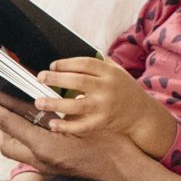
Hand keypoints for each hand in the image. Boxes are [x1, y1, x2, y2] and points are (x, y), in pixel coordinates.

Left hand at [0, 88, 147, 180]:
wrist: (123, 170)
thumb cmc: (108, 144)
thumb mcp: (79, 124)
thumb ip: (51, 116)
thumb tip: (30, 102)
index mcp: (45, 147)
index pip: (9, 124)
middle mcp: (40, 159)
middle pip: (6, 140)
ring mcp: (45, 165)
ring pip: (15, 146)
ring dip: (10, 129)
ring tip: (12, 109)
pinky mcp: (52, 167)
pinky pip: (29, 149)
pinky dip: (25, 135)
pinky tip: (34, 121)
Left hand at [30, 58, 179, 156]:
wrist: (141, 114)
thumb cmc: (124, 89)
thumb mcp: (116, 71)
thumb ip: (98, 62)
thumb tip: (71, 53)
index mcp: (110, 73)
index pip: (85, 64)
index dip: (66, 63)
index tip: (52, 66)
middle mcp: (107, 88)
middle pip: (78, 81)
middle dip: (56, 79)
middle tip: (40, 78)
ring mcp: (105, 107)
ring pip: (76, 105)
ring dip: (54, 103)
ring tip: (39, 101)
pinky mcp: (103, 123)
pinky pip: (81, 126)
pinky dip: (66, 126)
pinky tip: (52, 123)